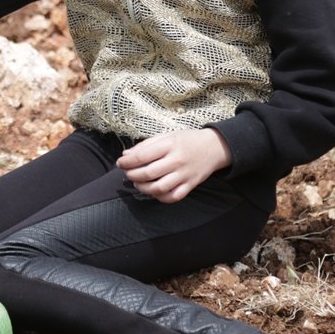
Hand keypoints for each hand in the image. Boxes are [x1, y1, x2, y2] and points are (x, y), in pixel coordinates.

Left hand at [117, 128, 232, 202]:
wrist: (215, 147)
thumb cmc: (187, 140)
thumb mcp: (167, 136)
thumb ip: (146, 145)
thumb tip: (126, 155)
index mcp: (170, 145)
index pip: (142, 156)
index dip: (127, 162)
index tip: (120, 163)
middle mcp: (177, 160)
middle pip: (148, 173)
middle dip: (132, 175)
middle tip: (128, 173)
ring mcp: (184, 174)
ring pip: (159, 188)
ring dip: (143, 188)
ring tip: (138, 183)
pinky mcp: (191, 185)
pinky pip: (173, 197)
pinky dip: (160, 198)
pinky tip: (154, 191)